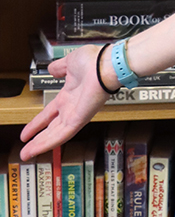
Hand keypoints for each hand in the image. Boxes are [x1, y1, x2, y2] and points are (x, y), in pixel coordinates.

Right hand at [18, 44, 112, 160]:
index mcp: (69, 95)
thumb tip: (52, 69)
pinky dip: (48, 143)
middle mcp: (72, 107)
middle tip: (25, 149)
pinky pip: (62, 135)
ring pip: (55, 135)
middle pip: (51, 128)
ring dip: (39, 145)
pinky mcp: (80, 119)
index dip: (38, 123)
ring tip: (26, 154)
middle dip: (37, 139)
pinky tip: (37, 149)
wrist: (106, 64)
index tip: (28, 131)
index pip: (50, 113)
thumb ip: (59, 68)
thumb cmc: (95, 61)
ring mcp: (76, 115)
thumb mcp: (70, 63)